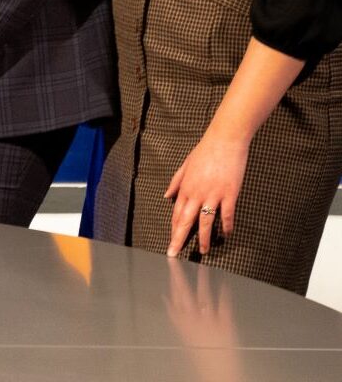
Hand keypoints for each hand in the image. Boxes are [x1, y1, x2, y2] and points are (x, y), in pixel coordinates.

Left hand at [165, 126, 247, 255]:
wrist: (224, 141)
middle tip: (173, 254)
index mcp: (185, 187)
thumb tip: (166, 195)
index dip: (173, 229)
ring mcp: (213, 195)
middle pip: (185, 220)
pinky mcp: (229, 194)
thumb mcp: (185, 165)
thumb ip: (176, 182)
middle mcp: (196, 193)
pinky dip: (226, 227)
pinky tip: (225, 235)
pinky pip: (226, 215)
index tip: (170, 242)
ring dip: (202, 239)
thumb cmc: (205, 151)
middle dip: (178, 239)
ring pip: (205, 222)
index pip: (176, 213)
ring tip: (202, 251)